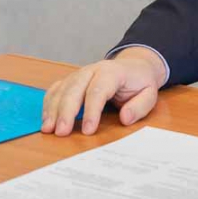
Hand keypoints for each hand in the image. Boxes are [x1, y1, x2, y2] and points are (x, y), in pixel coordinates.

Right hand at [41, 47, 166, 136]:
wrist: (134, 67)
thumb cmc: (140, 82)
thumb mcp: (150, 94)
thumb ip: (140, 106)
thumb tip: (125, 118)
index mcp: (113, 72)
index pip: (99, 90)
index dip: (92, 111)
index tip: (88, 130)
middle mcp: (93, 70)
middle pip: (75, 88)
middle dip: (66, 111)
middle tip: (61, 132)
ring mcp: (80, 74)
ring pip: (62, 88)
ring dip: (53, 109)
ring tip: (48, 129)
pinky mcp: (72, 80)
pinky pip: (56, 89)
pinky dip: (49, 104)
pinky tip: (47, 119)